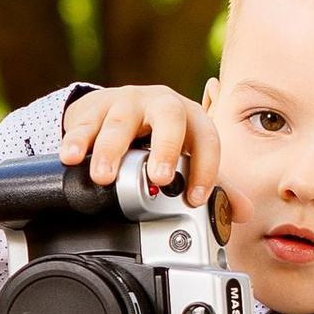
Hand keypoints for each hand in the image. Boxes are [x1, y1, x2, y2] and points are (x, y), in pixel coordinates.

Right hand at [60, 80, 220, 206]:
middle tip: (157, 179)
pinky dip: (77, 141)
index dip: (205, 168)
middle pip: (170, 116)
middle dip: (165, 148)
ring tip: (103, 177)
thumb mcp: (185, 156)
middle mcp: (161, 104)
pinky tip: (71, 158)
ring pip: (121, 121)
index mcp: (190, 116)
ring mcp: (127, 102)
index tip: (196, 198)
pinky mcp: (95, 106)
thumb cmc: (156, 138)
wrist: (115, 110)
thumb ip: (212, 183)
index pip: (206, 137)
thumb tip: (242, 211)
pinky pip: (86, 122)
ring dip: (111, 150)